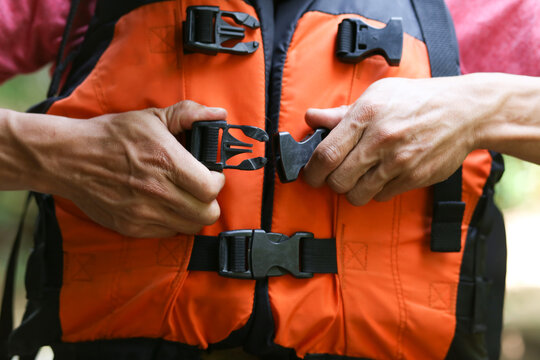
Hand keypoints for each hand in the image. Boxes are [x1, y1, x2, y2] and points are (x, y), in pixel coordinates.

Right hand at [54, 101, 226, 236]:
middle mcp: (157, 192)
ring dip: (193, 213)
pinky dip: (172, 222)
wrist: (69, 158)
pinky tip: (164, 205)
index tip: (211, 174)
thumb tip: (219, 115)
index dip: (217, 182)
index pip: (211, 189)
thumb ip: (189, 114)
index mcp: (166, 162)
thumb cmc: (112, 136)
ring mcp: (143, 213)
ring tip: (184, 197)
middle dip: (210, 201)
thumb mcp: (152, 117)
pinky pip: (168, 233)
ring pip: (190, 227)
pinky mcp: (132, 227)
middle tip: (200, 188)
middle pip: (207, 214)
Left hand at [303, 77, 476, 204]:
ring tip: (358, 177)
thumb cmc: (418, 99)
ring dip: (352, 190)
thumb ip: (341, 113)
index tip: (311, 174)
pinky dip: (376, 191)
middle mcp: (380, 139)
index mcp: (366, 115)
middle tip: (335, 176)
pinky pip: (381, 196)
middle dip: (331, 183)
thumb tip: (311, 118)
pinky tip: (382, 176)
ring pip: (357, 194)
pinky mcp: (414, 177)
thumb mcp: (377, 94)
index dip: (312, 170)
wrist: (464, 110)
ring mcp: (398, 161)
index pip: (326, 154)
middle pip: (338, 180)